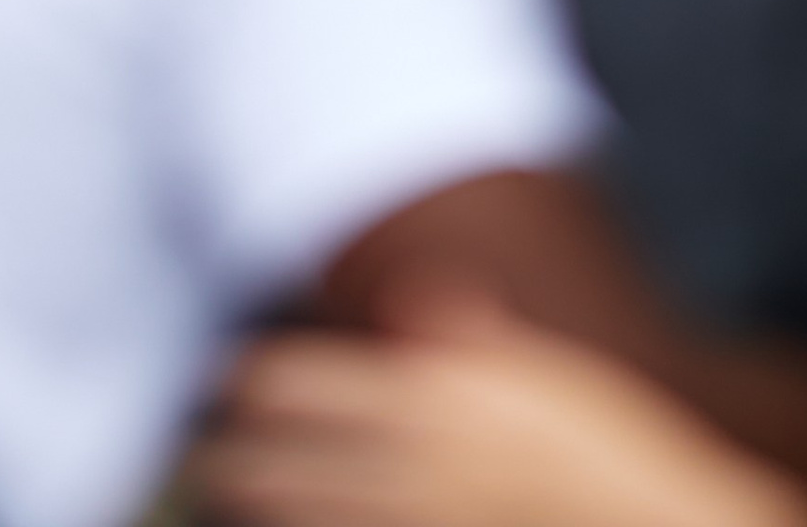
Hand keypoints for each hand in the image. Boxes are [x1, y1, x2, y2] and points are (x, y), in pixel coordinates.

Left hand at [195, 297, 806, 526]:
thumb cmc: (607, 456)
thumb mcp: (544, 380)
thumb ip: (471, 343)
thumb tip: (414, 301)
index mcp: (434, 397)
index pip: (297, 382)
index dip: (248, 383)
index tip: (220, 383)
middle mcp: (412, 464)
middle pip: (273, 463)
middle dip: (227, 458)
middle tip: (199, 454)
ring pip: (292, 521)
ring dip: (249, 508)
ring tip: (220, 500)